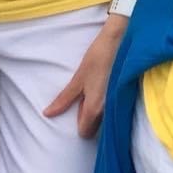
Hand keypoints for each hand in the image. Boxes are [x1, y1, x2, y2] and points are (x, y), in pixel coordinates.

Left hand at [43, 17, 125, 138]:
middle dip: (89, 116)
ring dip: (98, 107)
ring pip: (105, 117)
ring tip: (96, 88)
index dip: (78, 121)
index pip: (84, 132)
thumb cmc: (97, 58)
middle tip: (86, 95)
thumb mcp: (78, 78)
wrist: (121, 40)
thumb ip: (64, 99)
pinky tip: (106, 85)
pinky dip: (108, 101)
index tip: (78, 106)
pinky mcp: (125, 96)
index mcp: (95, 108)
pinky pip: (113, 107)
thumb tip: (47, 114)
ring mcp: (118, 104)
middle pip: (95, 126)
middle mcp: (109, 111)